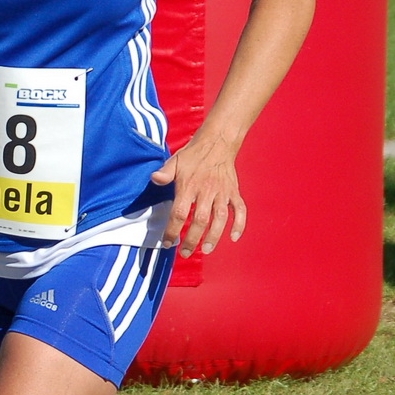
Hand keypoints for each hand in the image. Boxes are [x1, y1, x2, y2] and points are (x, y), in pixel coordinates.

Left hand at [151, 135, 246, 257]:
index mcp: (189, 186)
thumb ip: (164, 173)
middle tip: (185, 253)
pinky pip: (240, 210)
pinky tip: (234, 237)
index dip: (172, 230)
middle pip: (200, 220)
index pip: (180, 213)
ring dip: (214, 236)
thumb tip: (154, 179)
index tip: (167, 243)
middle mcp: (207, 191)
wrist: (217, 141)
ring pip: (220, 218)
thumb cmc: (193, 155)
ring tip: (207, 250)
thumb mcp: (175, 161)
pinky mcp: (234, 192)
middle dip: (192, 239)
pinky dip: (239, 224)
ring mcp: (222, 192)